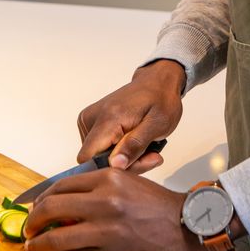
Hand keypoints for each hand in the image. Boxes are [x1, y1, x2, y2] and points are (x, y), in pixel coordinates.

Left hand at [23, 167, 209, 250]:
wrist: (188, 226)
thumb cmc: (160, 206)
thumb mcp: (129, 183)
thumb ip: (98, 189)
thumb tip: (66, 202)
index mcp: (109, 178)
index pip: (61, 186)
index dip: (41, 199)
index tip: (34, 207)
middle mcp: (105, 201)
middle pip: (52, 208)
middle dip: (33, 220)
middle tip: (28, 227)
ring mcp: (106, 230)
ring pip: (57, 237)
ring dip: (39, 243)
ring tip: (33, 246)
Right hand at [77, 59, 185, 174]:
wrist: (157, 81)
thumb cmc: (161, 100)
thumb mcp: (158, 124)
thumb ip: (135, 145)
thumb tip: (115, 164)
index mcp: (108, 117)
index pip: (88, 159)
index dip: (109, 169)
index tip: (135, 163)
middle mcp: (92, 117)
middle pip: (94, 159)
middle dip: (122, 164)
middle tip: (148, 155)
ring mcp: (89, 119)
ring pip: (97, 156)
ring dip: (122, 158)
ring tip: (143, 146)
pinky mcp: (91, 122)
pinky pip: (99, 147)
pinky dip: (117, 150)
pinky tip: (133, 142)